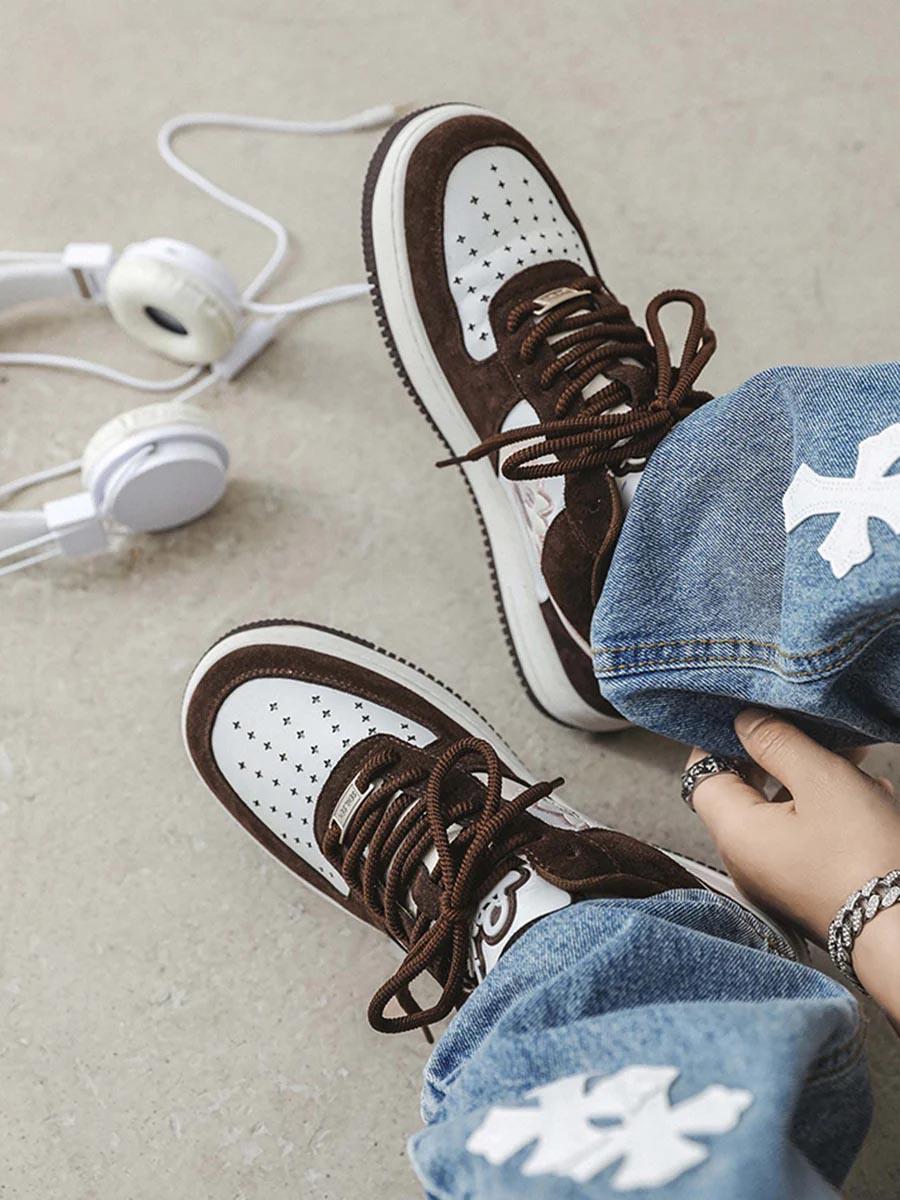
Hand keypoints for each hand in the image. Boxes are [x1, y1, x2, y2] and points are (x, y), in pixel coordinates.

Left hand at [689, 709, 899, 1023]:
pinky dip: (823, 808)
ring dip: (808, 778)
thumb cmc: (863, 857)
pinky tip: (862, 793)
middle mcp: (744, 859)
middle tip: (806, 727)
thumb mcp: (821, 780)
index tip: (745, 713)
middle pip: (741, 789)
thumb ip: (777, 743)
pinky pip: (800, 834)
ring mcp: (773, 876)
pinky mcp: (803, 886)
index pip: (701, 774)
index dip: (717, 738)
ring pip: (779, 809)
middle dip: (775, 753)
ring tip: (850, 756)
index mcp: (735, 832)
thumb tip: (743, 721)